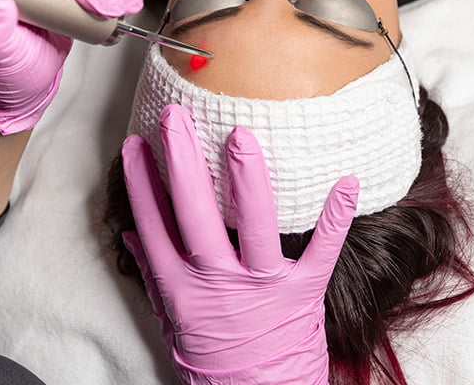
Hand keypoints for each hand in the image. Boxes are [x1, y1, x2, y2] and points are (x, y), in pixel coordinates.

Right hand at [121, 104, 358, 383]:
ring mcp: (261, 285)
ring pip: (253, 225)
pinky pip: (322, 251)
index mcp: (181, 286)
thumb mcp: (171, 317)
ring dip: (247, 178)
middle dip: (182, 161)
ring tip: (241, 135)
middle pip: (193, 213)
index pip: (153, 224)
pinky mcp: (302, 292)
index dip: (141, 183)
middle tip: (176, 117)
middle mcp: (216, 281)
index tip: (134, 144)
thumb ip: (152, 270)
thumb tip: (128, 229)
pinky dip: (335, 217)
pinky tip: (345, 180)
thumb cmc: (211, 356)